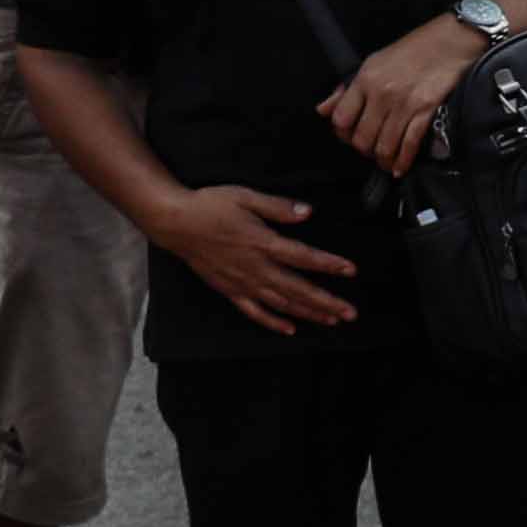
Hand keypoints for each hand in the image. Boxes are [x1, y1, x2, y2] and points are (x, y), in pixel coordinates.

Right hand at [155, 179, 357, 334]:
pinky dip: (274, 322)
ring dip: (308, 314)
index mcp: (263, 242)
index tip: (350, 271)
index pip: (304, 257)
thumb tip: (307, 212)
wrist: (175, 223)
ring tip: (331, 320)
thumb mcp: (245, 197)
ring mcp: (243, 282)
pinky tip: (290, 329)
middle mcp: (256, 267)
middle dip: (327, 302)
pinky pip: (255, 312)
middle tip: (350, 312)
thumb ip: (278, 207)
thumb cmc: (210, 206)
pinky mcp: (230, 291)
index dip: (329, 265)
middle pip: (298, 289)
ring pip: (282, 304)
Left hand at [322, 14, 475, 176]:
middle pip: (361, 138)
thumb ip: (347, 89)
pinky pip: (409, 145)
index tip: (350, 136)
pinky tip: (399, 168)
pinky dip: (403, 161)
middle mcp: (381, 94)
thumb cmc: (412, 50)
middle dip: (365, 150)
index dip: (343, 134)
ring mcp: (404, 104)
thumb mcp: (374, 62)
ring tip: (385, 160)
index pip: (341, 119)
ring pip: (384, 146)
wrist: (450, 42)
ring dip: (383, 159)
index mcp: (365, 80)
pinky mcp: (425, 112)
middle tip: (371, 150)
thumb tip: (323, 109)